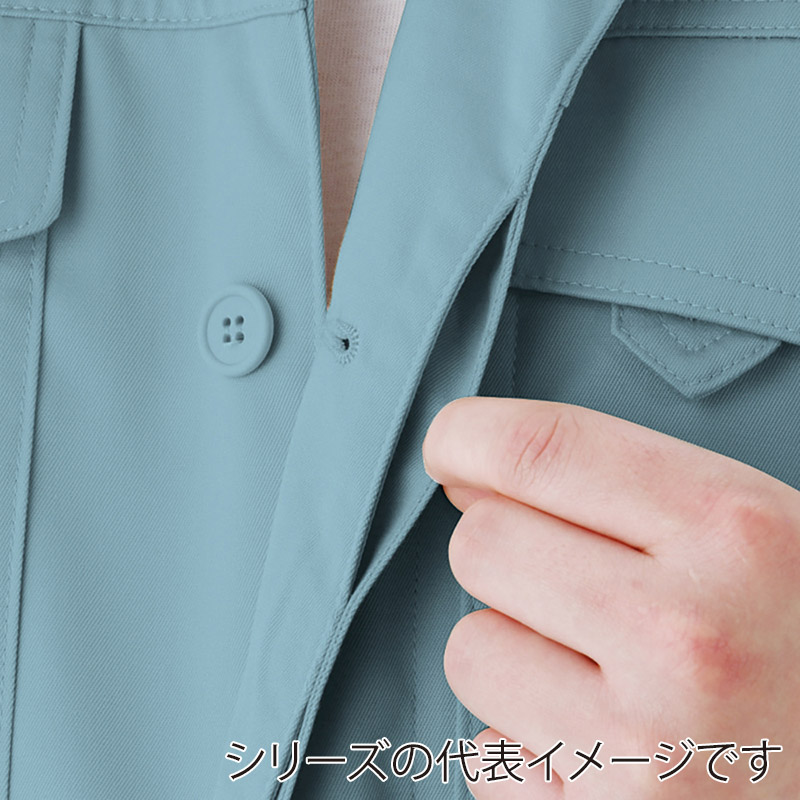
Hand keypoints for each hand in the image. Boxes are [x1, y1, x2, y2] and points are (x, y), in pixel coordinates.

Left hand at [421, 397, 799, 798]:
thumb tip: (472, 477)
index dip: (465, 436)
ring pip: (471, 649)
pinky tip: (599, 746)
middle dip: (505, 555)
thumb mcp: (756, 535)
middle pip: (481, 544)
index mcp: (736, 532)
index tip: (450, 449)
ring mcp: (643, 749)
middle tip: (567, 584)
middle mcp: (686, 636)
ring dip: (512, 655)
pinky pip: (486, 749)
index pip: (534, 448)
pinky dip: (525, 742)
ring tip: (597, 677)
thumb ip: (626, 489)